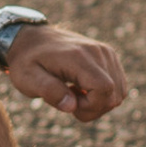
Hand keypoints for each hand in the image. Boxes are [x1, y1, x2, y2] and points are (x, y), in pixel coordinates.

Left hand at [5, 24, 126, 122]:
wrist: (30, 38)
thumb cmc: (26, 61)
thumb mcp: (27, 78)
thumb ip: (48, 91)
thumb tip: (72, 106)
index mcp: (78, 57)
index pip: (105, 90)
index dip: (90, 107)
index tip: (69, 104)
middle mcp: (97, 52)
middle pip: (114, 95)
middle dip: (93, 108)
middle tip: (67, 99)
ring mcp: (105, 52)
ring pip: (119, 92)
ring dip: (98, 102)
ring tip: (73, 92)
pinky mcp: (108, 55)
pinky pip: (118, 85)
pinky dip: (103, 93)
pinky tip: (81, 87)